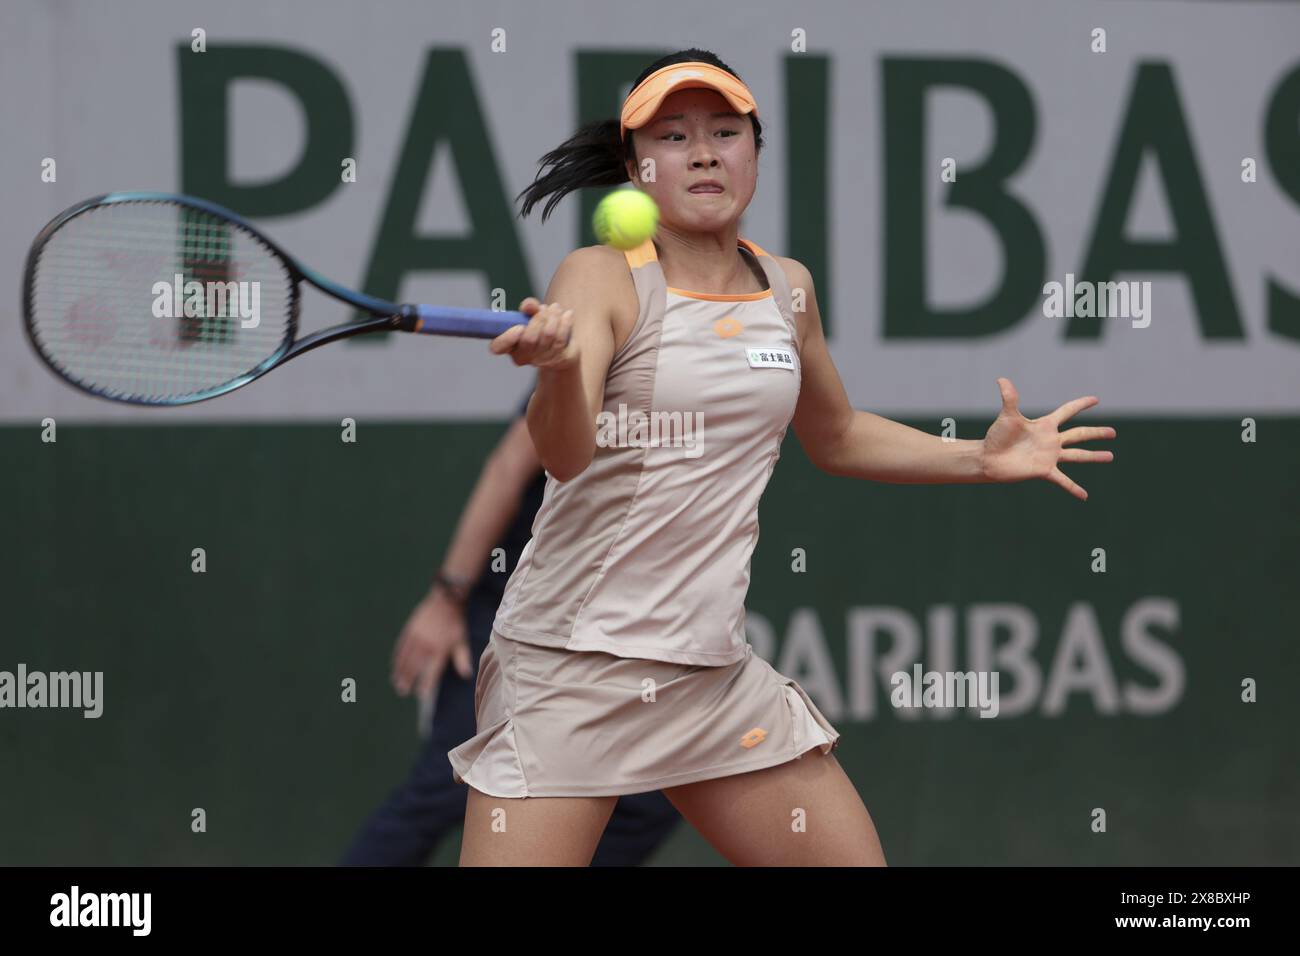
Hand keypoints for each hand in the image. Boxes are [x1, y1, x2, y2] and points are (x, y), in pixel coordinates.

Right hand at [390, 589, 472, 697]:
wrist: (445, 601)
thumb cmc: (455, 623)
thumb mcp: (461, 641)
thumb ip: (462, 658)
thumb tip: (466, 675)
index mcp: (439, 649)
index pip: (430, 672)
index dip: (425, 684)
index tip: (421, 695)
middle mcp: (425, 645)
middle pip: (414, 667)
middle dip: (408, 680)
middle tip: (403, 692)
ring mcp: (415, 637)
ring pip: (405, 659)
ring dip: (400, 671)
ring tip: (396, 682)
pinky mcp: (409, 630)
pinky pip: (401, 647)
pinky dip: (397, 658)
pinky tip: (395, 665)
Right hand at [490, 298, 577, 369]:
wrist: (563, 350)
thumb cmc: (542, 329)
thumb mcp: (533, 316)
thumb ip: (529, 308)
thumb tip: (529, 305)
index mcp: (510, 346)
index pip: (498, 347)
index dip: (507, 338)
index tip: (519, 327)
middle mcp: (524, 357)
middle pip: (529, 338)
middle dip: (538, 318)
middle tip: (544, 308)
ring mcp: (543, 360)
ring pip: (548, 335)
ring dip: (553, 316)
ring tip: (555, 308)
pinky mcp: (560, 359)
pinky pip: (562, 338)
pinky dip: (565, 322)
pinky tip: (567, 314)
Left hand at [980, 377, 1115, 500]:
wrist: (989, 458)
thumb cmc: (997, 437)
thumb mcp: (1007, 416)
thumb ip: (1009, 397)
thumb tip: (1001, 378)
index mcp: (1045, 425)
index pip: (1067, 411)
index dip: (1080, 404)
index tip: (1095, 400)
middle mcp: (1051, 440)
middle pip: (1079, 434)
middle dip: (1096, 433)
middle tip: (1113, 432)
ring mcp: (1049, 456)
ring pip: (1077, 456)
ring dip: (1094, 456)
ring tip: (1110, 456)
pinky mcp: (1044, 470)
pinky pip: (1063, 480)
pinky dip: (1073, 488)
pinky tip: (1084, 496)